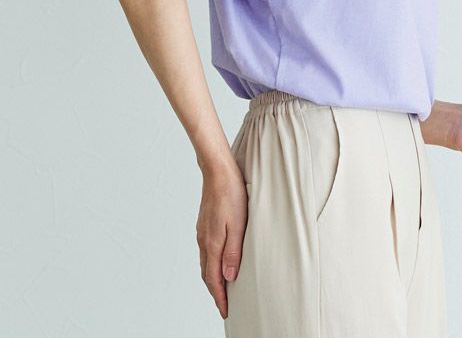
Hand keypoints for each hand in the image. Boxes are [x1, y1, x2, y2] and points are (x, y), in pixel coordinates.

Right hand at [196, 162, 248, 318]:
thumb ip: (233, 252)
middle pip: (207, 274)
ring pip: (205, 263)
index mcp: (212, 243)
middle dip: (215, 292)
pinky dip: (211, 264)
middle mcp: (203, 240)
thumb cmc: (232, 195)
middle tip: (224, 305)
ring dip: (212, 278)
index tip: (226, 311)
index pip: (214, 279)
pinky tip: (218, 261)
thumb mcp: (238, 225)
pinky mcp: (204, 224)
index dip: (220, 297)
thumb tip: (228, 278)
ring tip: (222, 288)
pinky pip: (205, 251)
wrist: (217, 172)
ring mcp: (202, 232)